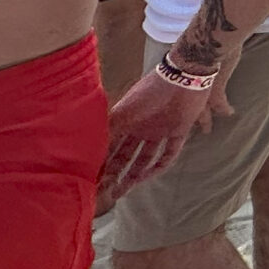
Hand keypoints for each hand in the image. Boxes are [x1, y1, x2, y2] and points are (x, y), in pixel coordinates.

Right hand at [99, 58, 229, 204]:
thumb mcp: (123, 113)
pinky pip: (169, 153)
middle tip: (104, 192)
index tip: (91, 180)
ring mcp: (160, 129)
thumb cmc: (149, 92)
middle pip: (125, 154)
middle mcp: (141, 126)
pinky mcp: (179, 131)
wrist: (183, 76)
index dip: (102, 162)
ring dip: (133, 175)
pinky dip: (158, 167)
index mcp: (126, 119)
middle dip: (115, 172)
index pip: (110, 145)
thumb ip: (107, 132)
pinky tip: (145, 178)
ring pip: (144, 157)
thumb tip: (85, 154)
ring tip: (120, 192)